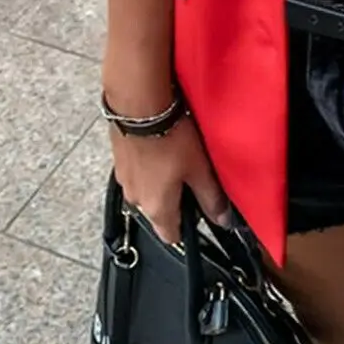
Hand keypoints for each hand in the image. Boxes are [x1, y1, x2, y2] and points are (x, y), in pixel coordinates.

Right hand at [106, 84, 229, 242]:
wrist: (139, 106)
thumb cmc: (171, 137)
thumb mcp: (199, 168)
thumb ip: (211, 197)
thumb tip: (223, 220)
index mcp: (156, 208)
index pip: (171, 236)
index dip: (188, 229)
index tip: (202, 214)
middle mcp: (136, 200)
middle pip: (160, 211)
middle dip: (178, 199)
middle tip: (196, 176)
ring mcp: (125, 180)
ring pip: (149, 190)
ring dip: (163, 180)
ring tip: (180, 156)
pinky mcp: (120, 160)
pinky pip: (139, 172)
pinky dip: (151, 165)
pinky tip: (163, 145)